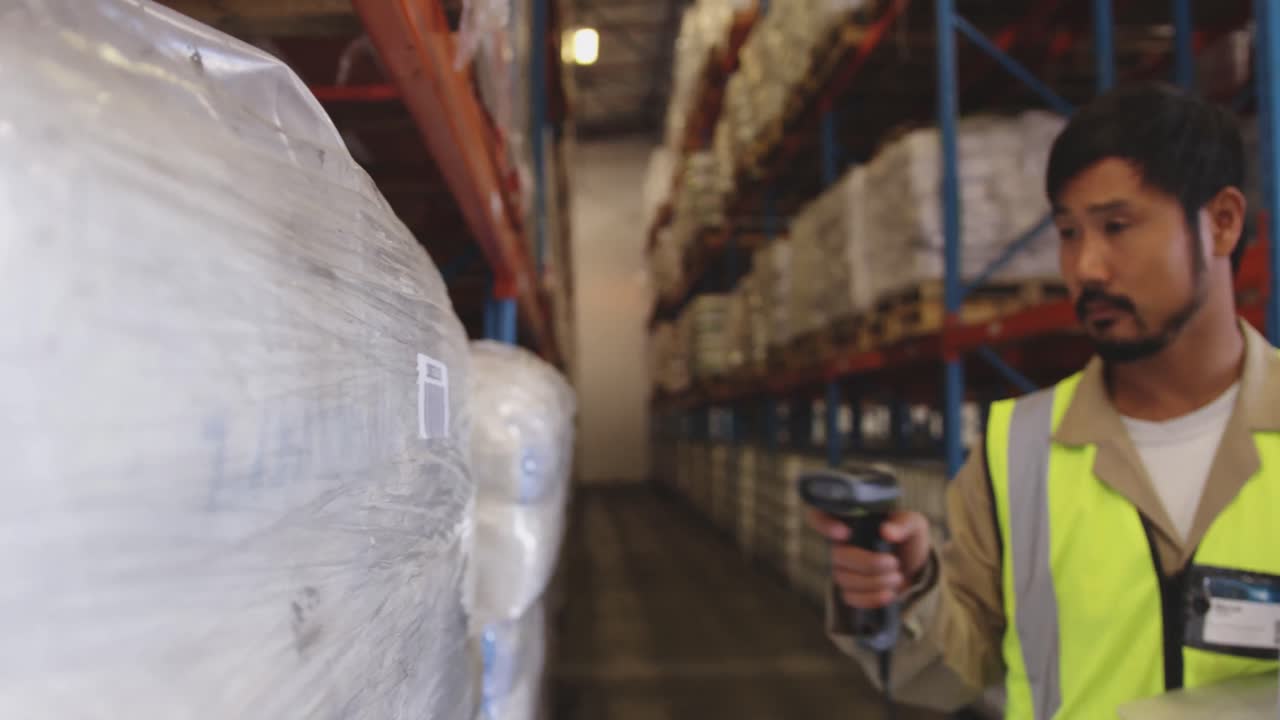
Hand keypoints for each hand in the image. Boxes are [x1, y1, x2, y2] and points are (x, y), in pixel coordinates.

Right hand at [806, 509, 931, 608]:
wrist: (916, 569)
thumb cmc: (908, 540)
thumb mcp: (914, 525)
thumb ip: (903, 524)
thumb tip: (887, 531)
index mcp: (850, 521)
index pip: (819, 517)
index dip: (824, 525)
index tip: (845, 533)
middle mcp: (840, 544)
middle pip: (836, 555)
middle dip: (867, 563)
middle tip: (893, 562)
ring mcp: (842, 568)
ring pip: (843, 578)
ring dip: (874, 581)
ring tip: (897, 577)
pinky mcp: (850, 590)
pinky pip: (850, 597)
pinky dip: (871, 598)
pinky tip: (889, 594)